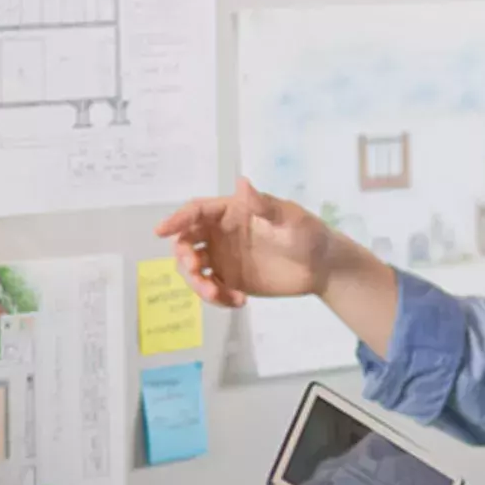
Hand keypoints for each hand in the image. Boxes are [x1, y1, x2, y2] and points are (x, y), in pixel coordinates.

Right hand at [154, 178, 333, 307]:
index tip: (162, 231)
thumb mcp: (289, 218)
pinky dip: (217, 298)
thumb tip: (241, 183)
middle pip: (187, 242)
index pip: (197, 212)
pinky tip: (239, 301)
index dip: (178, 219)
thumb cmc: (308, 233)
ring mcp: (223, 259)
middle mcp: (221, 234)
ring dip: (198, 284)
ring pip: (194, 270)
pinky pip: (211, 290)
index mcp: (231, 212)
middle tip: (195, 269)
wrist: (322, 266)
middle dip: (184, 256)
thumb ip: (264, 205)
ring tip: (219, 294)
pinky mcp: (230, 281)